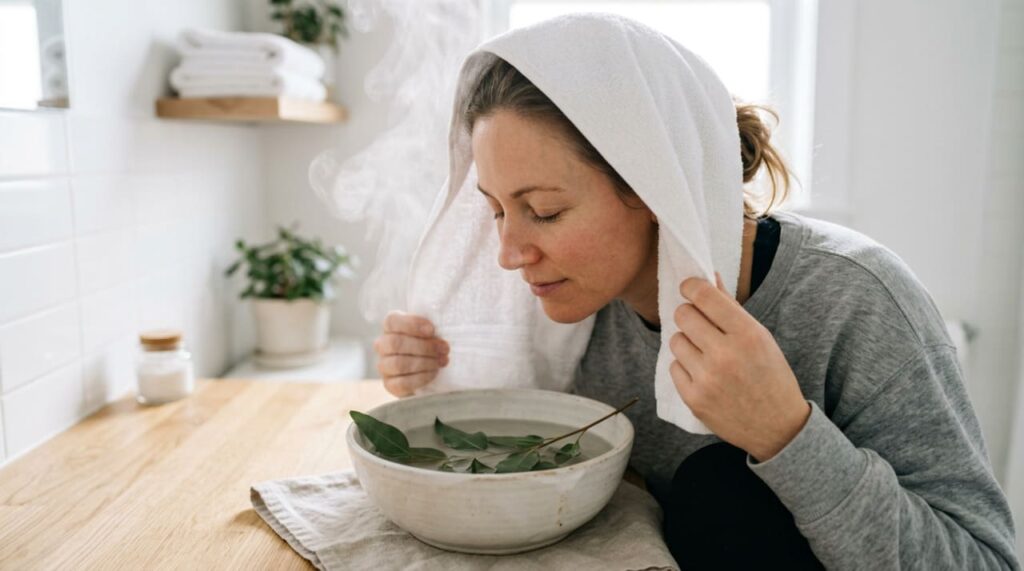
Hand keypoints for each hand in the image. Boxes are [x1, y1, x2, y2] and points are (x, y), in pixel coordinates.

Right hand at [373, 310, 448, 396]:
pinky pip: (402, 383)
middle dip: (424, 346)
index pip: (392, 321)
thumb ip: (431, 329)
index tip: (432, 330)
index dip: (412, 324)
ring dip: (425, 362)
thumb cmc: (431, 347)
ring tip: (441, 361)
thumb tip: (440, 328)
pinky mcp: (389, 385)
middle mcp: (382, 345)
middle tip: (444, 349)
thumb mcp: (431, 334)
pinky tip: (434, 373)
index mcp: (391, 328)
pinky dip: (421, 378)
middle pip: (395, 343)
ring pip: (398, 364)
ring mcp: (384, 366)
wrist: (430, 377)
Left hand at [668, 272, 810, 461]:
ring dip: (687, 342)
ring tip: (705, 352)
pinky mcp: (693, 399)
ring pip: (675, 340)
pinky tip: (703, 373)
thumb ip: (731, 307)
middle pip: (683, 315)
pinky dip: (685, 367)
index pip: (704, 296)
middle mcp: (725, 355)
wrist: (778, 428)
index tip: (689, 287)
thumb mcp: (760, 337)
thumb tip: (708, 276)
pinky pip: (674, 367)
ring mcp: (707, 379)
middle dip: (689, 314)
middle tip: (699, 324)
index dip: (691, 286)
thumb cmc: (770, 376)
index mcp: (748, 334)